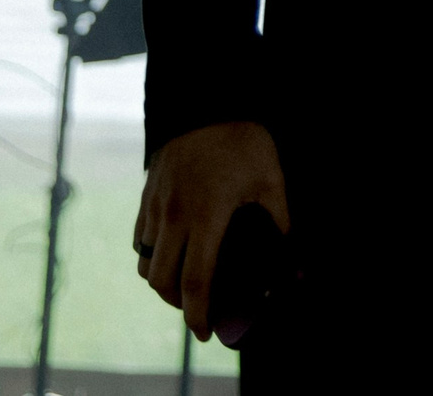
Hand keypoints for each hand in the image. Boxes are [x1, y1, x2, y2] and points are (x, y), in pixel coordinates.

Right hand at [134, 121, 289, 337]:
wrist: (205, 99)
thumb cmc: (242, 139)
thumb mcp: (271, 179)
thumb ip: (280, 222)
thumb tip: (293, 259)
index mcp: (205, 216)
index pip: (195, 281)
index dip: (199, 315)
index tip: (206, 333)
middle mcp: (173, 216)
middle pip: (161, 282)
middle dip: (178, 305)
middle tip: (199, 309)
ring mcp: (155, 206)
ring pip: (145, 263)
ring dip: (161, 282)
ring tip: (185, 284)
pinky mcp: (146, 195)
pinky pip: (139, 239)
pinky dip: (151, 256)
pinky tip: (172, 253)